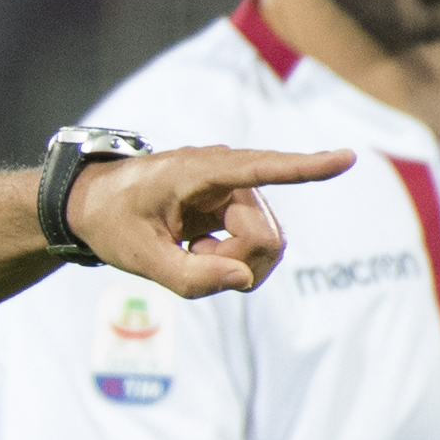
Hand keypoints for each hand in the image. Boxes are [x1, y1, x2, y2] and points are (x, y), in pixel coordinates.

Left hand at [68, 145, 354, 296]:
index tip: (346, 158)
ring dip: (231, 263)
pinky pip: (258, 248)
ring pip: (267, 247)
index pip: (262, 168)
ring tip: (190, 251)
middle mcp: (228, 176)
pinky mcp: (240, 208)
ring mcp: (238, 192)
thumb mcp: (139, 257)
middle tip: (190, 259)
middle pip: (266, 239)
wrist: (93, 205)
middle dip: (235, 264)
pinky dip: (230, 261)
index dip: (306, 167)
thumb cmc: (112, 221)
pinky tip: (198, 250)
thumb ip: (188, 277)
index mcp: (199, 172)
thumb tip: (244, 281)